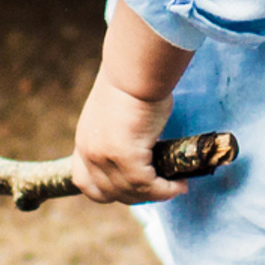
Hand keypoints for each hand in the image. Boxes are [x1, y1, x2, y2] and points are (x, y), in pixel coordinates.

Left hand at [70, 73, 185, 202]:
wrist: (134, 69)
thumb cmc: (132, 81)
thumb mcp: (119, 113)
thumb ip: (123, 133)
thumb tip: (144, 142)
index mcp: (85, 140)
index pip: (84, 181)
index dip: (106, 191)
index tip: (129, 189)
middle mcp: (89, 153)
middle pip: (109, 194)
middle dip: (136, 196)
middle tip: (161, 189)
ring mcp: (105, 157)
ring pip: (130, 193)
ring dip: (156, 194)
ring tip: (177, 186)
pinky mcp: (125, 158)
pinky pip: (147, 186)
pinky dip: (166, 189)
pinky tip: (180, 183)